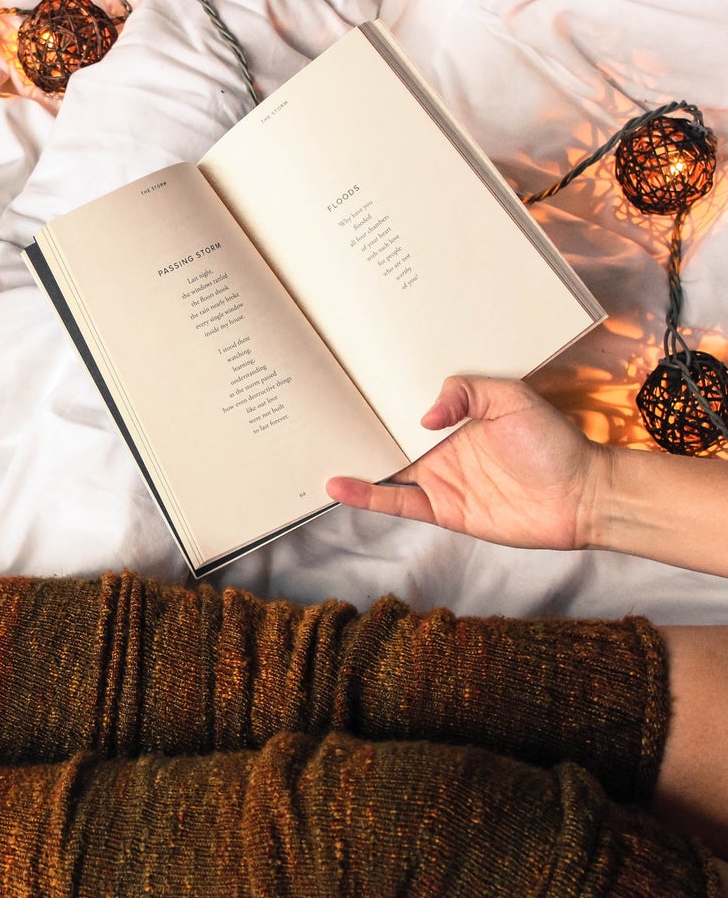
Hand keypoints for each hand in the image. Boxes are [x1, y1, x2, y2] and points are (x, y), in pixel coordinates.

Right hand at [326, 375, 606, 550]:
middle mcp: (441, 449)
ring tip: (314, 450)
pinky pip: (397, 502)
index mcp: (456, 420)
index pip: (406, 408)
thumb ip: (468, 392)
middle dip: (355, 429)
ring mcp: (439, 480)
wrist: (583, 496)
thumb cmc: (555, 443)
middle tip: (316, 416)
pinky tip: (340, 487)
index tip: (346, 386)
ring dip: (353, 462)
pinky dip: (367, 496)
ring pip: (385, 470)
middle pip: (388, 438)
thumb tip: (424, 417)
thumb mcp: (513, 398)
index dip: (377, 400)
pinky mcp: (443, 510)